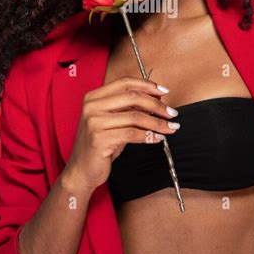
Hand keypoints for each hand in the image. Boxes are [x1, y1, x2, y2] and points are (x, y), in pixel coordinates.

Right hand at [63, 76, 178, 192]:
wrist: (81, 170)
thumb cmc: (101, 145)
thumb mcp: (113, 122)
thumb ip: (129, 109)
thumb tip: (157, 100)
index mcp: (94, 97)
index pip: (125, 83)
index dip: (147, 85)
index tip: (164, 91)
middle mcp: (92, 106)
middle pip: (132, 97)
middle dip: (156, 104)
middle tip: (172, 112)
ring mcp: (94, 122)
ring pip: (135, 117)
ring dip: (157, 122)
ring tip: (170, 127)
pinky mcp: (99, 139)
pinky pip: (131, 134)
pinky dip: (148, 136)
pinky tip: (157, 138)